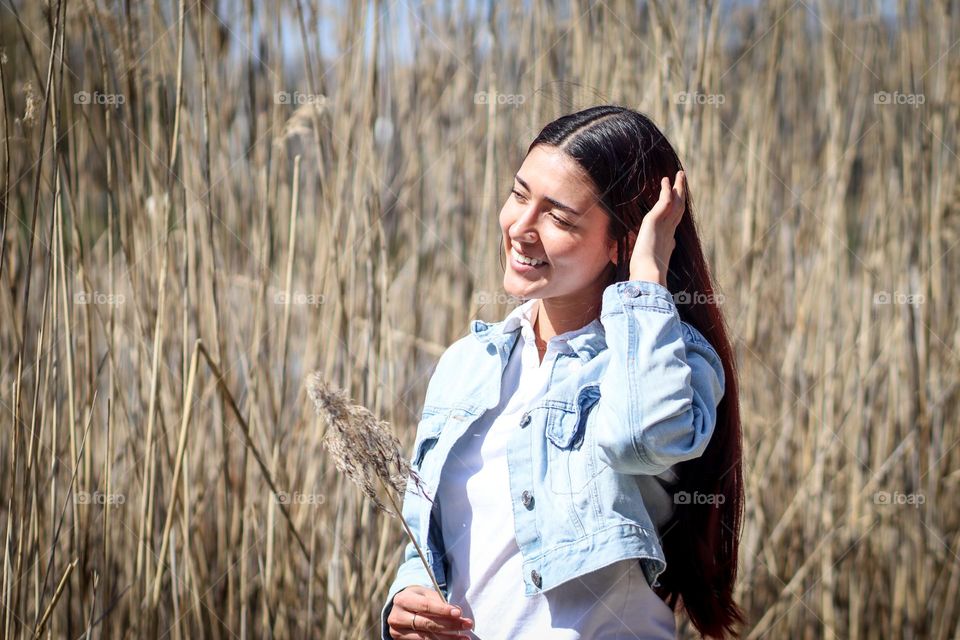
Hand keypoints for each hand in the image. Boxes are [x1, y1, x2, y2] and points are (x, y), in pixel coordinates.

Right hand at [387, 585, 473, 638]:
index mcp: (403, 600)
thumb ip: (440, 603)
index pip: (425, 606)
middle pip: (427, 624)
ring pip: (427, 637)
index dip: (443, 610)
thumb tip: (458, 614)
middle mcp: (397, 617)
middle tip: (467, 625)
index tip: (459, 613)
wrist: (401, 607)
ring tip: (464, 637)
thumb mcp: (426, 594)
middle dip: (450, 625)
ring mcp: (398, 632)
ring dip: (448, 638)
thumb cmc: (418, 599)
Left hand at [626, 170, 685, 286]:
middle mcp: (669, 232)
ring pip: (676, 202)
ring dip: (677, 188)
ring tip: (679, 175)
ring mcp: (665, 226)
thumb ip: (649, 266)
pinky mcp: (656, 220)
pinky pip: (665, 201)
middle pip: (678, 209)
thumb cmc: (645, 277)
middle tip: (683, 183)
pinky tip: (665, 180)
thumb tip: (646, 276)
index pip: (674, 224)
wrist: (648, 275)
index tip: (678, 204)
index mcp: (668, 243)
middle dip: (681, 195)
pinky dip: (666, 190)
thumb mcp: (647, 268)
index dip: (677, 213)